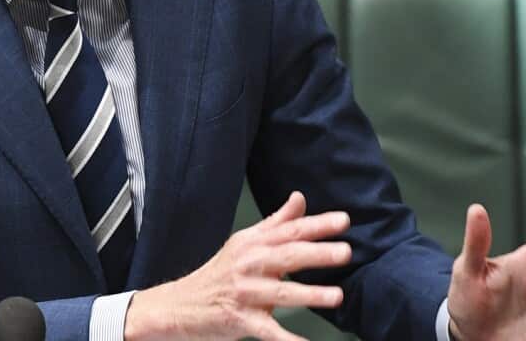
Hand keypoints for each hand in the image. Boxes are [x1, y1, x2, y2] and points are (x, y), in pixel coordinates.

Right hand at [124, 191, 350, 340]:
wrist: (180, 305)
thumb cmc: (220, 274)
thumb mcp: (245, 242)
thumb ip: (277, 222)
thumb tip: (299, 198)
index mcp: (252, 244)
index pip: (289, 230)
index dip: (317, 225)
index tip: (344, 221)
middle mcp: (248, 265)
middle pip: (287, 256)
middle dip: (317, 254)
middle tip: (345, 252)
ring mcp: (245, 294)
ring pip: (281, 293)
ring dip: (309, 294)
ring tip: (336, 296)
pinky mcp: (241, 321)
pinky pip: (268, 331)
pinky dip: (287, 339)